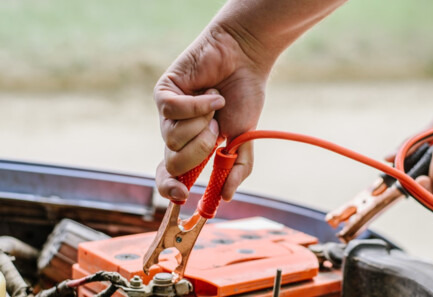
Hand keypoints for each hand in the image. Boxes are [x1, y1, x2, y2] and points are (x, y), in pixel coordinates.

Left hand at [155, 25, 267, 202]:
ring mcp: (168, 113)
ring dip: (201, 123)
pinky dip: (197, 105)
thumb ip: (237, 168)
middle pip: (173, 162)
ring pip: (171, 137)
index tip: (184, 195)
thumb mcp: (244, 138)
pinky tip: (212, 94)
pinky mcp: (164, 92)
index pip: (170, 175)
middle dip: (200, 149)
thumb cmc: (244, 96)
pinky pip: (172, 110)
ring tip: (215, 104)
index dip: (171, 188)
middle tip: (216, 129)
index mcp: (193, 147)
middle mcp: (177, 132)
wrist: (245, 60)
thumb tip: (225, 197)